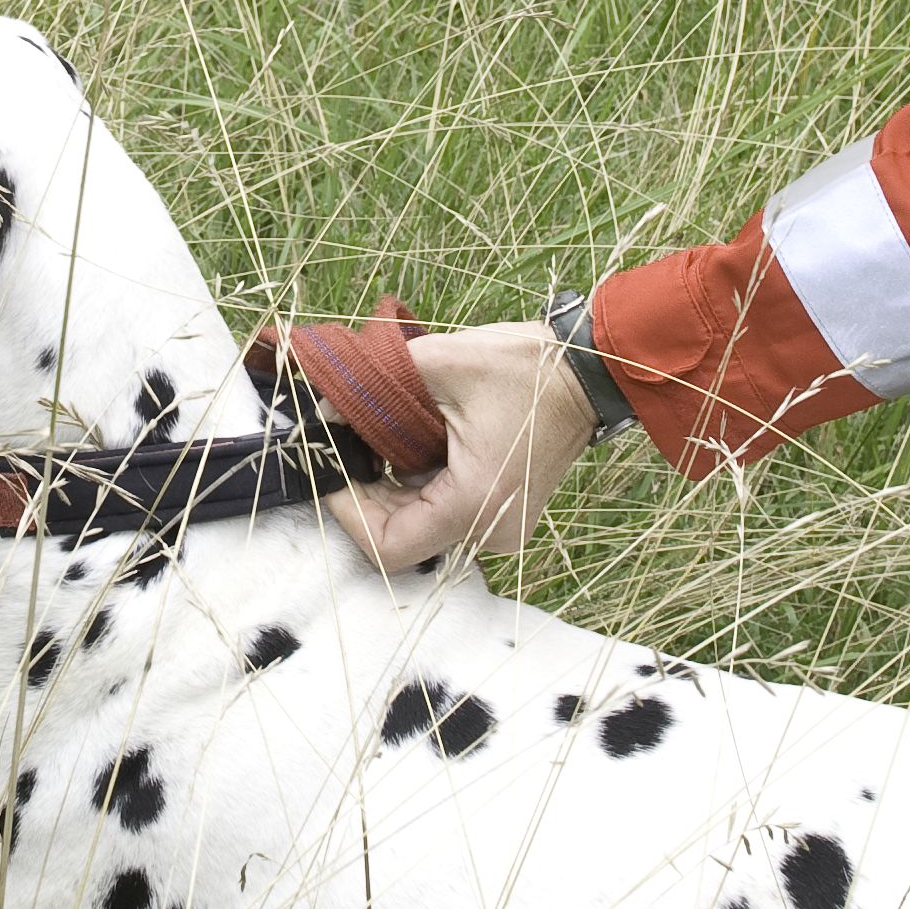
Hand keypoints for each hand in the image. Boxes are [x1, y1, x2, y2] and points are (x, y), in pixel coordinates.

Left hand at [319, 320, 591, 569]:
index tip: (332, 466)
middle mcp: (488, 530)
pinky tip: (403, 445)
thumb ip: (374, 385)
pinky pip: (440, 515)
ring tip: (370, 439)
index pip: (388, 546)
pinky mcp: (501, 515)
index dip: (348, 513)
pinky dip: (413, 487)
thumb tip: (322, 407)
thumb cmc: (523, 366)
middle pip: (400, 538)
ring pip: (418, 528)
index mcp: (475, 503)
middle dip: (362, 495)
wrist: (587, 372)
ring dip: (387, 490)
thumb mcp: (440, 362)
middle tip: (343, 445)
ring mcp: (499, 527)